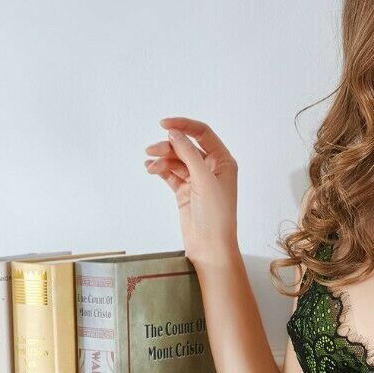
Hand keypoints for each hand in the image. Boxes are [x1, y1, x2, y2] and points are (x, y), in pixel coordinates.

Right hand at [143, 117, 239, 270]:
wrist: (210, 248)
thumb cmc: (216, 216)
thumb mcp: (204, 180)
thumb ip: (188, 153)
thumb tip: (174, 133)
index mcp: (223, 161)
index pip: (202, 133)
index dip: (184, 125)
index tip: (164, 124)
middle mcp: (211, 168)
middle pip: (186, 146)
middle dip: (169, 146)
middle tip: (151, 151)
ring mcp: (197, 180)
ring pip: (176, 160)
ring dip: (162, 159)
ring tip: (150, 165)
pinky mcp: (185, 191)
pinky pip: (171, 174)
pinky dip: (161, 170)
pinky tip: (151, 169)